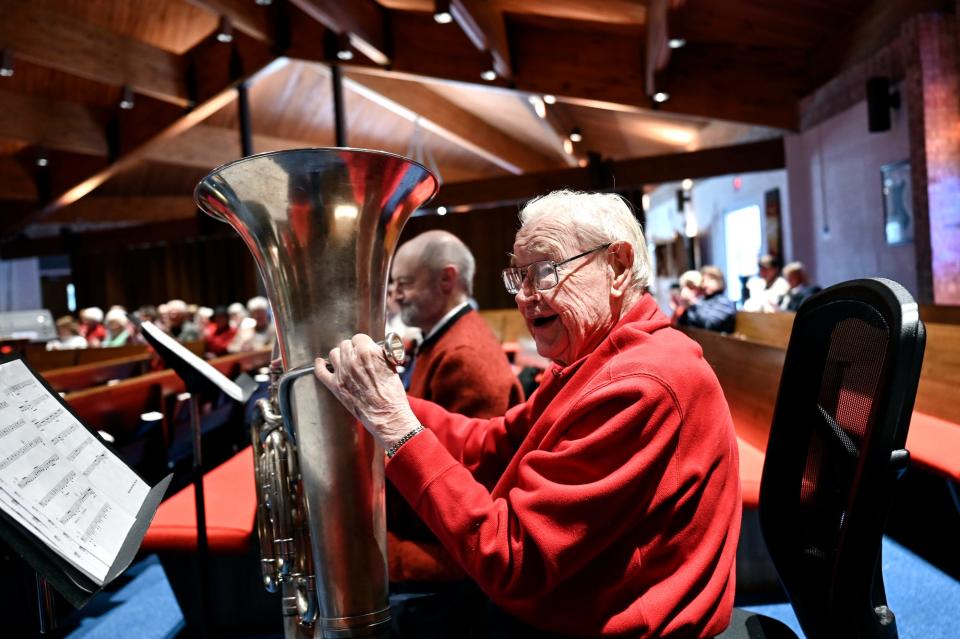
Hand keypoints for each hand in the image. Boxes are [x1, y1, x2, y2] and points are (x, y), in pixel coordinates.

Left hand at [314, 334, 421, 450]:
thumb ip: (380, 354)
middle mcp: (352, 360)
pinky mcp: (335, 386)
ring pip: (334, 354)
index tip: (363, 348)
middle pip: (345, 344)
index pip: (359, 338)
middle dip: (352, 349)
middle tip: (356, 357)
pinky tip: (321, 363)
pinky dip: (320, 366)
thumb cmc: (392, 394)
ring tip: (345, 361)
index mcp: (368, 353)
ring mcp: (342, 373)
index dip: (362, 343)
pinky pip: (321, 371)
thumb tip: (375, 349)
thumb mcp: (392, 366)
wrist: (387, 415)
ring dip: (340, 356)